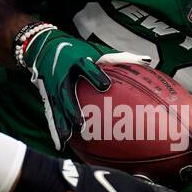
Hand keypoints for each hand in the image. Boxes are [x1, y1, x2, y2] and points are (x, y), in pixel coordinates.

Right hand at [16, 25, 109, 149]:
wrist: (44, 46)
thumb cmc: (78, 50)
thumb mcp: (96, 49)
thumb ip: (120, 57)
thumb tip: (148, 61)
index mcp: (76, 60)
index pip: (85, 67)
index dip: (94, 75)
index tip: (105, 85)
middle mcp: (62, 75)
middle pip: (66, 92)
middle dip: (71, 107)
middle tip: (80, 121)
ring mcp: (53, 87)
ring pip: (57, 106)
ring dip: (61, 122)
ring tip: (68, 136)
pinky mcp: (48, 96)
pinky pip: (51, 114)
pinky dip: (54, 130)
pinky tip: (59, 145)